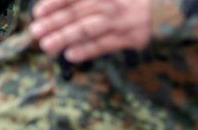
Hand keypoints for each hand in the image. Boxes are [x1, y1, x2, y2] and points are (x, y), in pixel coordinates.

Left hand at [29, 0, 151, 62]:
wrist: (161, 11)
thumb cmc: (127, 3)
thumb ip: (84, 0)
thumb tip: (55, 5)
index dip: (54, 4)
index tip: (37, 13)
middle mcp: (109, 4)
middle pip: (77, 13)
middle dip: (54, 23)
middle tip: (36, 32)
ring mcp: (119, 21)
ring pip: (88, 29)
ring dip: (65, 37)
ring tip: (47, 46)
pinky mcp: (129, 38)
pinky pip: (104, 45)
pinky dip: (87, 50)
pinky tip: (71, 55)